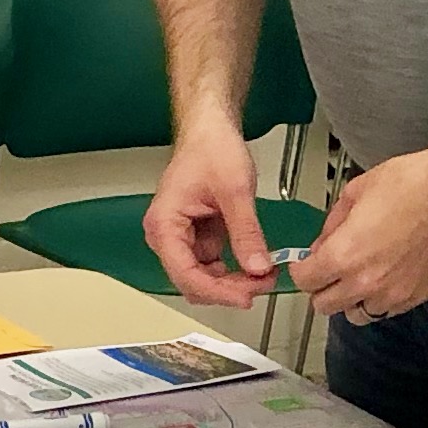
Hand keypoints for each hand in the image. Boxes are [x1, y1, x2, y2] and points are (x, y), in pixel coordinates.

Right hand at [140, 126, 279, 305]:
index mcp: (165, 224)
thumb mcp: (235, 191)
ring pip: (204, 277)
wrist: (211, 131)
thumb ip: (246, 232)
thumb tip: (257, 267)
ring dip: (232, 282)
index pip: (185, 274)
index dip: (217, 292)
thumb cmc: (211, 148)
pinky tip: (254, 265)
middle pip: (193, 281)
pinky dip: (233, 269)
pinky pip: (213, 264)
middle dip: (228, 289)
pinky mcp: (197, 236)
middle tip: (261, 285)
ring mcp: (181, 237)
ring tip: (262, 275)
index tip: (245, 296)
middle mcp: (167, 235)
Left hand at [292, 144, 427, 323]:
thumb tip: (324, 240)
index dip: (301, 270)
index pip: (305, 281)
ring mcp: (393, 294)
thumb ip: (333, 222)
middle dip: (321, 289)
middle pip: (325, 306)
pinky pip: (387, 311)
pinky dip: (380, 301)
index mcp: (344, 255)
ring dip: (351, 300)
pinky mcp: (417, 296)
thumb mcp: (357, 191)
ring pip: (357, 315)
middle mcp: (365, 282)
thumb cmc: (414, 185)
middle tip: (327, 273)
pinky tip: (384, 280)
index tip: (305, 264)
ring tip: (357, 279)